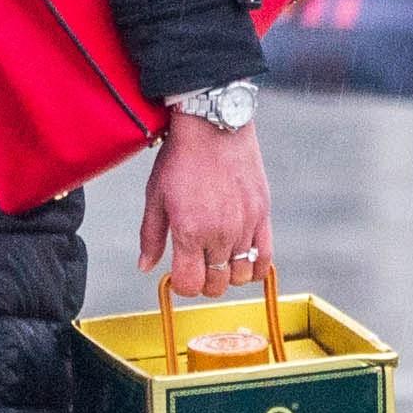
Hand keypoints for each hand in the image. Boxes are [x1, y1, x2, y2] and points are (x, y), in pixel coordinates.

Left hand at [135, 108, 273, 297]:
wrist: (213, 127)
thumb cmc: (181, 159)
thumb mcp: (155, 196)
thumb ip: (151, 236)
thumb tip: (146, 266)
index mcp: (189, 231)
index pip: (190, 284)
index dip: (182, 285)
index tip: (179, 274)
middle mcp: (219, 233)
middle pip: (216, 284)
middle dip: (204, 282)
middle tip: (197, 266)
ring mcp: (244, 225)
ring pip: (241, 275)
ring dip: (228, 274)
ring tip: (218, 259)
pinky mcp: (263, 215)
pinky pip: (266, 257)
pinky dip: (255, 267)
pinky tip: (243, 258)